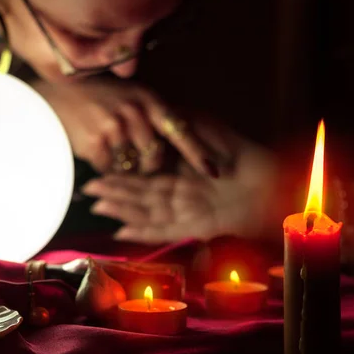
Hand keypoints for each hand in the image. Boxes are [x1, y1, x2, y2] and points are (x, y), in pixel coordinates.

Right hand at [32, 77, 215, 174]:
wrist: (57, 97)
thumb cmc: (98, 99)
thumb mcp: (130, 96)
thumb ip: (152, 115)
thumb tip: (172, 146)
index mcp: (149, 101)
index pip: (180, 130)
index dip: (197, 153)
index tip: (214, 171)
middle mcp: (136, 113)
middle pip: (155, 157)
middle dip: (147, 165)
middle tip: (132, 157)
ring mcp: (116, 127)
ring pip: (131, 166)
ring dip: (121, 164)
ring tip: (105, 145)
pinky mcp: (97, 142)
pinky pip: (109, 169)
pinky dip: (103, 165)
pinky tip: (93, 148)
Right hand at [82, 129, 291, 243]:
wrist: (265, 175)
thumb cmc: (235, 149)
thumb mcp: (201, 129)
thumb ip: (177, 128)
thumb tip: (149, 121)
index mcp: (176, 171)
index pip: (141, 175)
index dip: (120, 174)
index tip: (97, 168)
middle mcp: (176, 193)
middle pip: (138, 195)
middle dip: (113, 193)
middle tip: (88, 190)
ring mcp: (183, 210)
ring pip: (145, 212)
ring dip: (122, 210)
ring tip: (99, 207)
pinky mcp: (194, 226)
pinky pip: (164, 230)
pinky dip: (143, 232)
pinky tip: (123, 232)